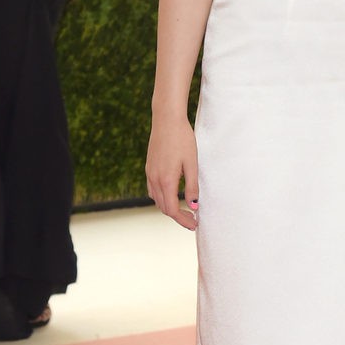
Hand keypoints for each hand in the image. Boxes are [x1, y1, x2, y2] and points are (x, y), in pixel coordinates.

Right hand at [146, 115, 199, 230]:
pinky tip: (172, 195)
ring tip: (184, 210)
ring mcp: (150, 173)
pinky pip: (153, 189)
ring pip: (157, 199)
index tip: (195, 224)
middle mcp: (154, 179)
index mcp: (166, 180)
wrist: (167, 119)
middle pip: (163, 207)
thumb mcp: (192, 164)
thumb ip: (192, 186)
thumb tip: (194, 206)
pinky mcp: (149, 167)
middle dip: (178, 217)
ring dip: (169, 208)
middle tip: (193, 220)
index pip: (172, 210)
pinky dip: (162, 198)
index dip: (183, 220)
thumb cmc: (183, 139)